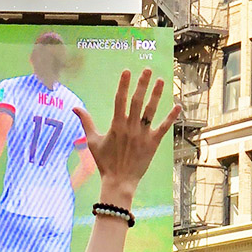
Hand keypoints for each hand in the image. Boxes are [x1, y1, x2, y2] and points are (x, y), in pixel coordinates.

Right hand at [73, 70, 179, 208]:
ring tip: (162, 81)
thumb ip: (86, 122)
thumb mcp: (92, 141)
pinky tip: (177, 105)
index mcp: (116, 125)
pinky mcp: (153, 143)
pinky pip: (163, 128)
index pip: (120, 100)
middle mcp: (130, 127)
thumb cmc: (104, 162)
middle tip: (148, 69)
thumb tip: (74, 108)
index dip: (124, 84)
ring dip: (156, 95)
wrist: (119, 181)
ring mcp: (143, 134)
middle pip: (137, 101)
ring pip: (151, 111)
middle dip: (142, 84)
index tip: (127, 71)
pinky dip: (171, 117)